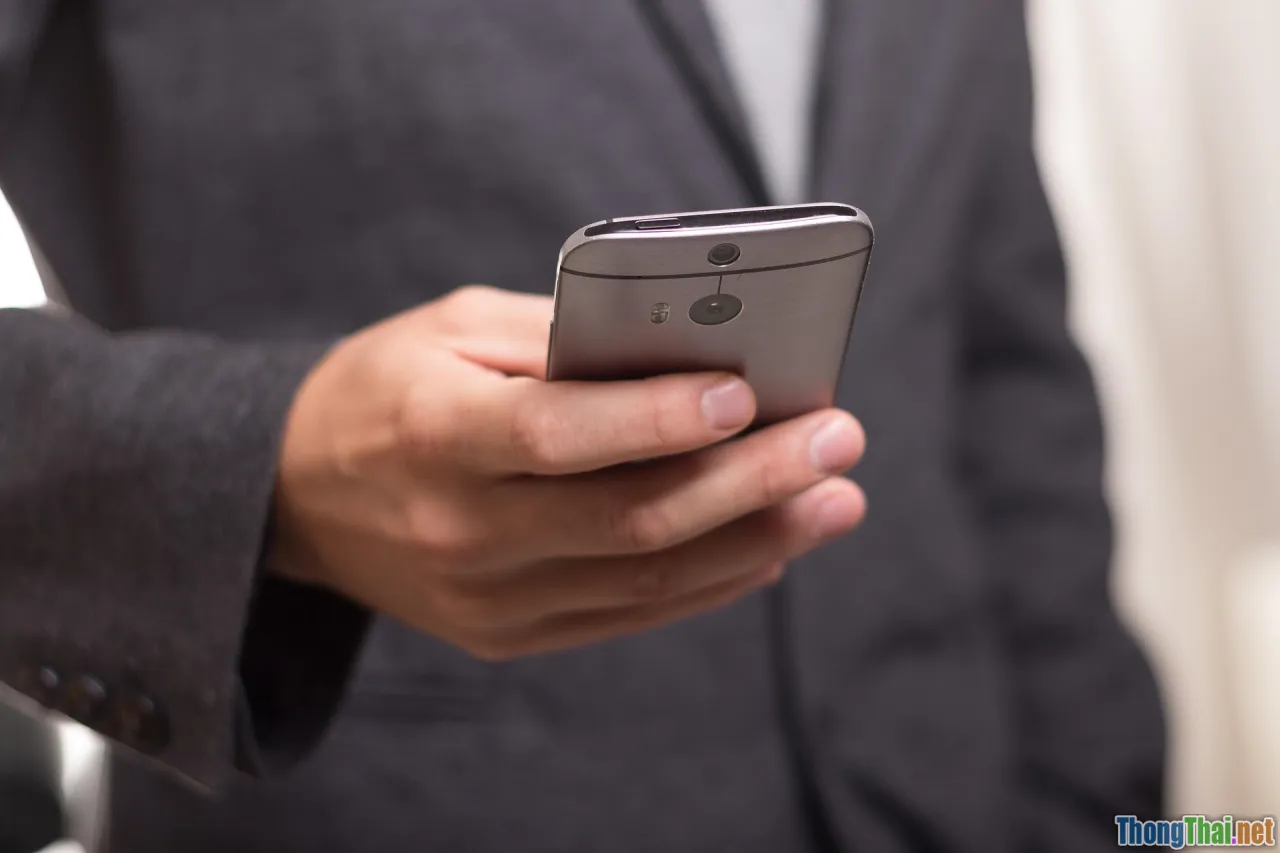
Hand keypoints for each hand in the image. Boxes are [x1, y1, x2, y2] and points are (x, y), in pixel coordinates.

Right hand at [271, 285, 865, 659]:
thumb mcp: (451, 328)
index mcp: (435, 433)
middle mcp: (462, 529)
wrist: (296, 498)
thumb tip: (684, 349)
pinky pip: (627, 616)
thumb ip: (559, 334)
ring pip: (645, 579)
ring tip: (833, 499)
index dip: (656, 419)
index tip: (747, 391)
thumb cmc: (385, 388)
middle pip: (630, 519)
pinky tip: (770, 547)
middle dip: (750, 480)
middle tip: (838, 440)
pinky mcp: (507, 633)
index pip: (558, 435)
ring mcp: (486, 598)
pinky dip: (708, 582)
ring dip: (754, 539)